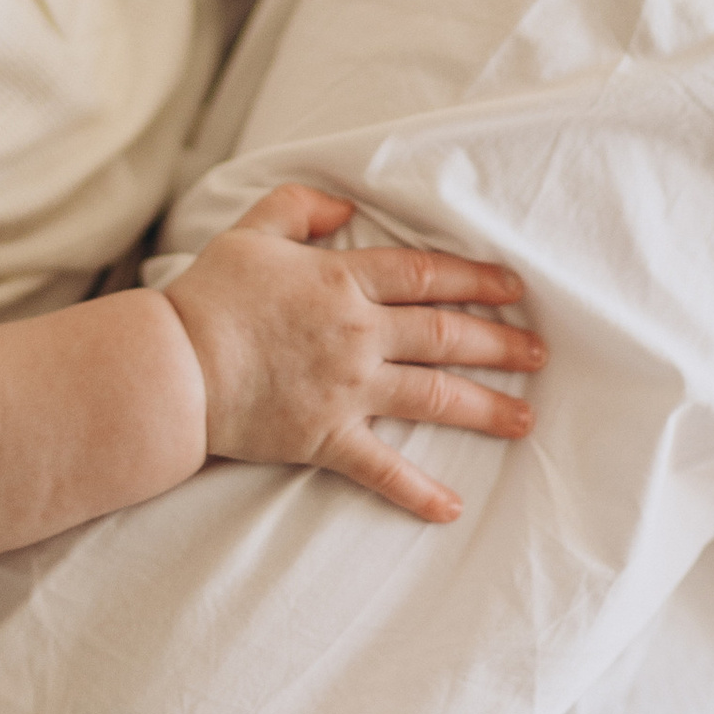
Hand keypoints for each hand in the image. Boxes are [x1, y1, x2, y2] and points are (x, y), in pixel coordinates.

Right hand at [161, 183, 539, 523]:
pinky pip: (382, 469)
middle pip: (446, 335)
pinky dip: (417, 492)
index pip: (427, 276)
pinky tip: (451, 508)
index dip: (476, 279)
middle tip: (539, 354)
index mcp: (343, 280)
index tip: (514, 288)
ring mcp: (347, 389)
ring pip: (433, 396)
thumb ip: (300, 207)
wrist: (173, 366)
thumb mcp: (251, 231)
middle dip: (500, 344)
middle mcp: (358, 334)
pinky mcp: (326, 438)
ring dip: (485, 408)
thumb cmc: (208, 296)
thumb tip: (345, 205)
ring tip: (525, 419)